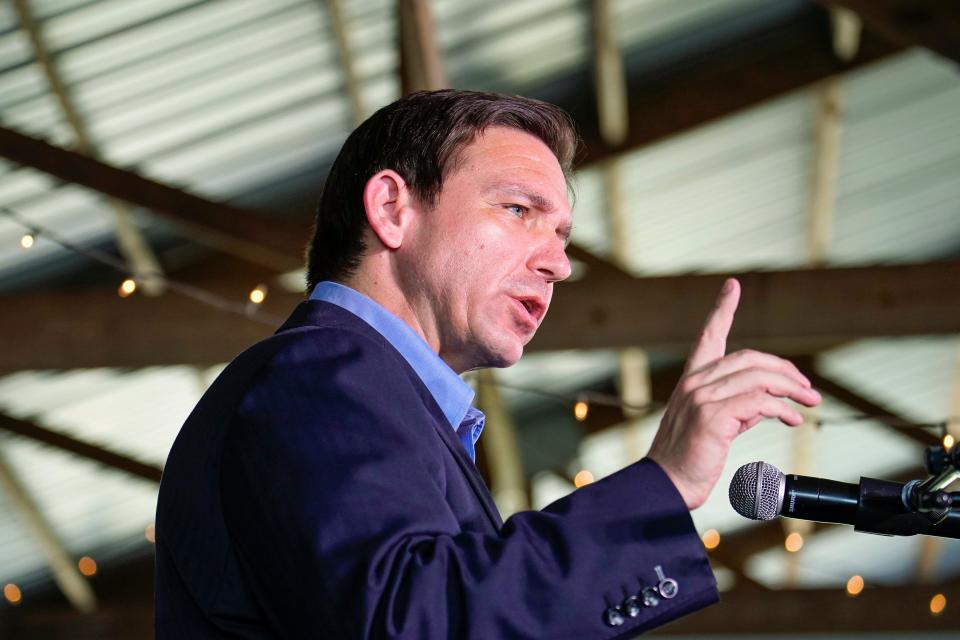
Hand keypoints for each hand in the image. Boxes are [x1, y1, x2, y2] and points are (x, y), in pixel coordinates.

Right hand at [647, 278, 820, 509]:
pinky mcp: (712, 415)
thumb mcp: (715, 427)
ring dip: (791, 389)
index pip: (709, 336)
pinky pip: (759, 401)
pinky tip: (794, 419)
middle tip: (808, 389)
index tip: (732, 286)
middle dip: (785, 370)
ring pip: (758, 377)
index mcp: (692, 380)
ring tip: (809, 403)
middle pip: (749, 358)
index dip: (721, 309)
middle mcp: (695, 382)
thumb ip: (739, 409)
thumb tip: (767, 403)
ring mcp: (702, 397)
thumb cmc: (688, 460)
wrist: (666, 484)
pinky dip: (782, 408)